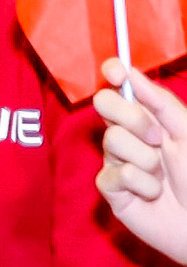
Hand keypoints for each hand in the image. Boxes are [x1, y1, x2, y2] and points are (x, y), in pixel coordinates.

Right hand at [96, 57, 186, 264]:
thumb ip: (160, 103)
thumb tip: (129, 72)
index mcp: (146, 118)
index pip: (119, 87)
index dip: (113, 74)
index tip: (115, 72)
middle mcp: (127, 135)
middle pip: (104, 104)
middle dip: (133, 118)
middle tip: (158, 139)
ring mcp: (116, 160)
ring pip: (112, 140)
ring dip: (146, 160)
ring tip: (162, 177)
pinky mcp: (110, 188)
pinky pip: (115, 174)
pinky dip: (141, 184)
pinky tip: (152, 194)